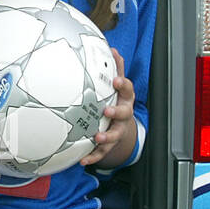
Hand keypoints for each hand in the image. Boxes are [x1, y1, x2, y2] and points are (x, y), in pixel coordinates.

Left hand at [79, 49, 135, 167]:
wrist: (121, 123)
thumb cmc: (115, 98)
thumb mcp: (116, 84)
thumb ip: (115, 68)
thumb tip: (111, 48)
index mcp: (123, 98)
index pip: (127, 89)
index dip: (123, 84)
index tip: (115, 80)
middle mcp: (123, 114)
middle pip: (124, 113)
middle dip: (116, 111)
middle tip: (107, 110)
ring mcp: (117, 129)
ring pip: (115, 134)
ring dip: (106, 137)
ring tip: (97, 138)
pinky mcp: (110, 143)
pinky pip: (102, 151)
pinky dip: (93, 156)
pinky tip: (82, 160)